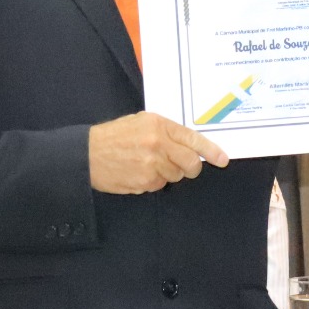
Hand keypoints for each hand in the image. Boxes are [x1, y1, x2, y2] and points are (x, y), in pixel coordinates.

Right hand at [88, 112, 229, 193]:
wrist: (86, 154)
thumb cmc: (114, 136)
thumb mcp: (141, 122)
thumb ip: (166, 131)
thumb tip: (190, 144)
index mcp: (159, 125)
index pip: (193, 139)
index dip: (211, 151)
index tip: (222, 159)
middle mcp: (158, 144)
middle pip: (190, 163)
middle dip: (190, 168)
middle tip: (183, 167)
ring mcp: (151, 165)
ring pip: (176, 176)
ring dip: (168, 173)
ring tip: (148, 164)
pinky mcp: (144, 182)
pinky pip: (159, 185)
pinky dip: (153, 181)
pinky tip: (139, 172)